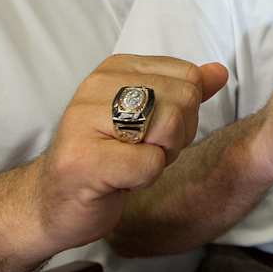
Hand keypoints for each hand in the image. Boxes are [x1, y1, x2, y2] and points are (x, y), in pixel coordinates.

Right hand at [29, 54, 227, 253]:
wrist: (53, 203)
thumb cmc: (107, 160)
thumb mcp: (149, 118)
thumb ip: (184, 92)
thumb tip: (219, 72)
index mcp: (116, 68)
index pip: (188, 77)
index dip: (184, 113)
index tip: (150, 132)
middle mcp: (97, 84)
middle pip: (184, 101)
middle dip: (175, 138)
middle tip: (140, 152)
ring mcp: (85, 120)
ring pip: (169, 127)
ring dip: (160, 158)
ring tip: (128, 164)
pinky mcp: (85, 159)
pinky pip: (150, 164)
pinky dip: (144, 180)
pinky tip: (117, 181)